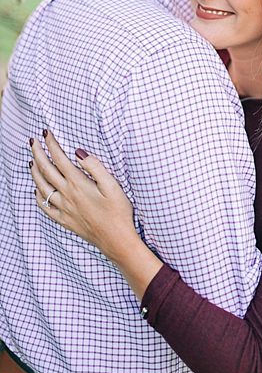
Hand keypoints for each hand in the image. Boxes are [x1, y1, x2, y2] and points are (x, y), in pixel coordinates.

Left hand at [30, 130, 161, 299]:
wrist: (116, 239)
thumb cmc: (118, 212)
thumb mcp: (113, 186)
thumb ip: (95, 167)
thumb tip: (79, 152)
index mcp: (78, 184)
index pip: (60, 160)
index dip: (51, 145)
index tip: (46, 133)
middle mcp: (67, 195)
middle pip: (46, 170)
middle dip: (38, 154)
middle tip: (33, 142)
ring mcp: (63, 208)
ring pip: (41, 187)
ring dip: (34, 171)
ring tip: (31, 161)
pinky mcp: (64, 220)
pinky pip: (44, 206)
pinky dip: (37, 195)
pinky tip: (37, 190)